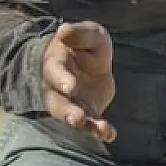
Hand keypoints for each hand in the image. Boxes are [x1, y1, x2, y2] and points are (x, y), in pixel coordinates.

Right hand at [42, 21, 116, 142]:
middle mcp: (57, 88)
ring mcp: (70, 103)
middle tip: (77, 118)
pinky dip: (99, 130)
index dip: (62, 80)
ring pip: (72, 117)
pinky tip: (110, 134)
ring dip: (83, 125)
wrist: (89, 60)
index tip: (71, 87)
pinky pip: (90, 124)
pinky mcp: (85, 113)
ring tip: (100, 129)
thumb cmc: (85, 44)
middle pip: (58, 103)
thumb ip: (79, 33)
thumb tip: (63, 31)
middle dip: (67, 111)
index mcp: (56, 64)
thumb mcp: (89, 34)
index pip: (55, 72)